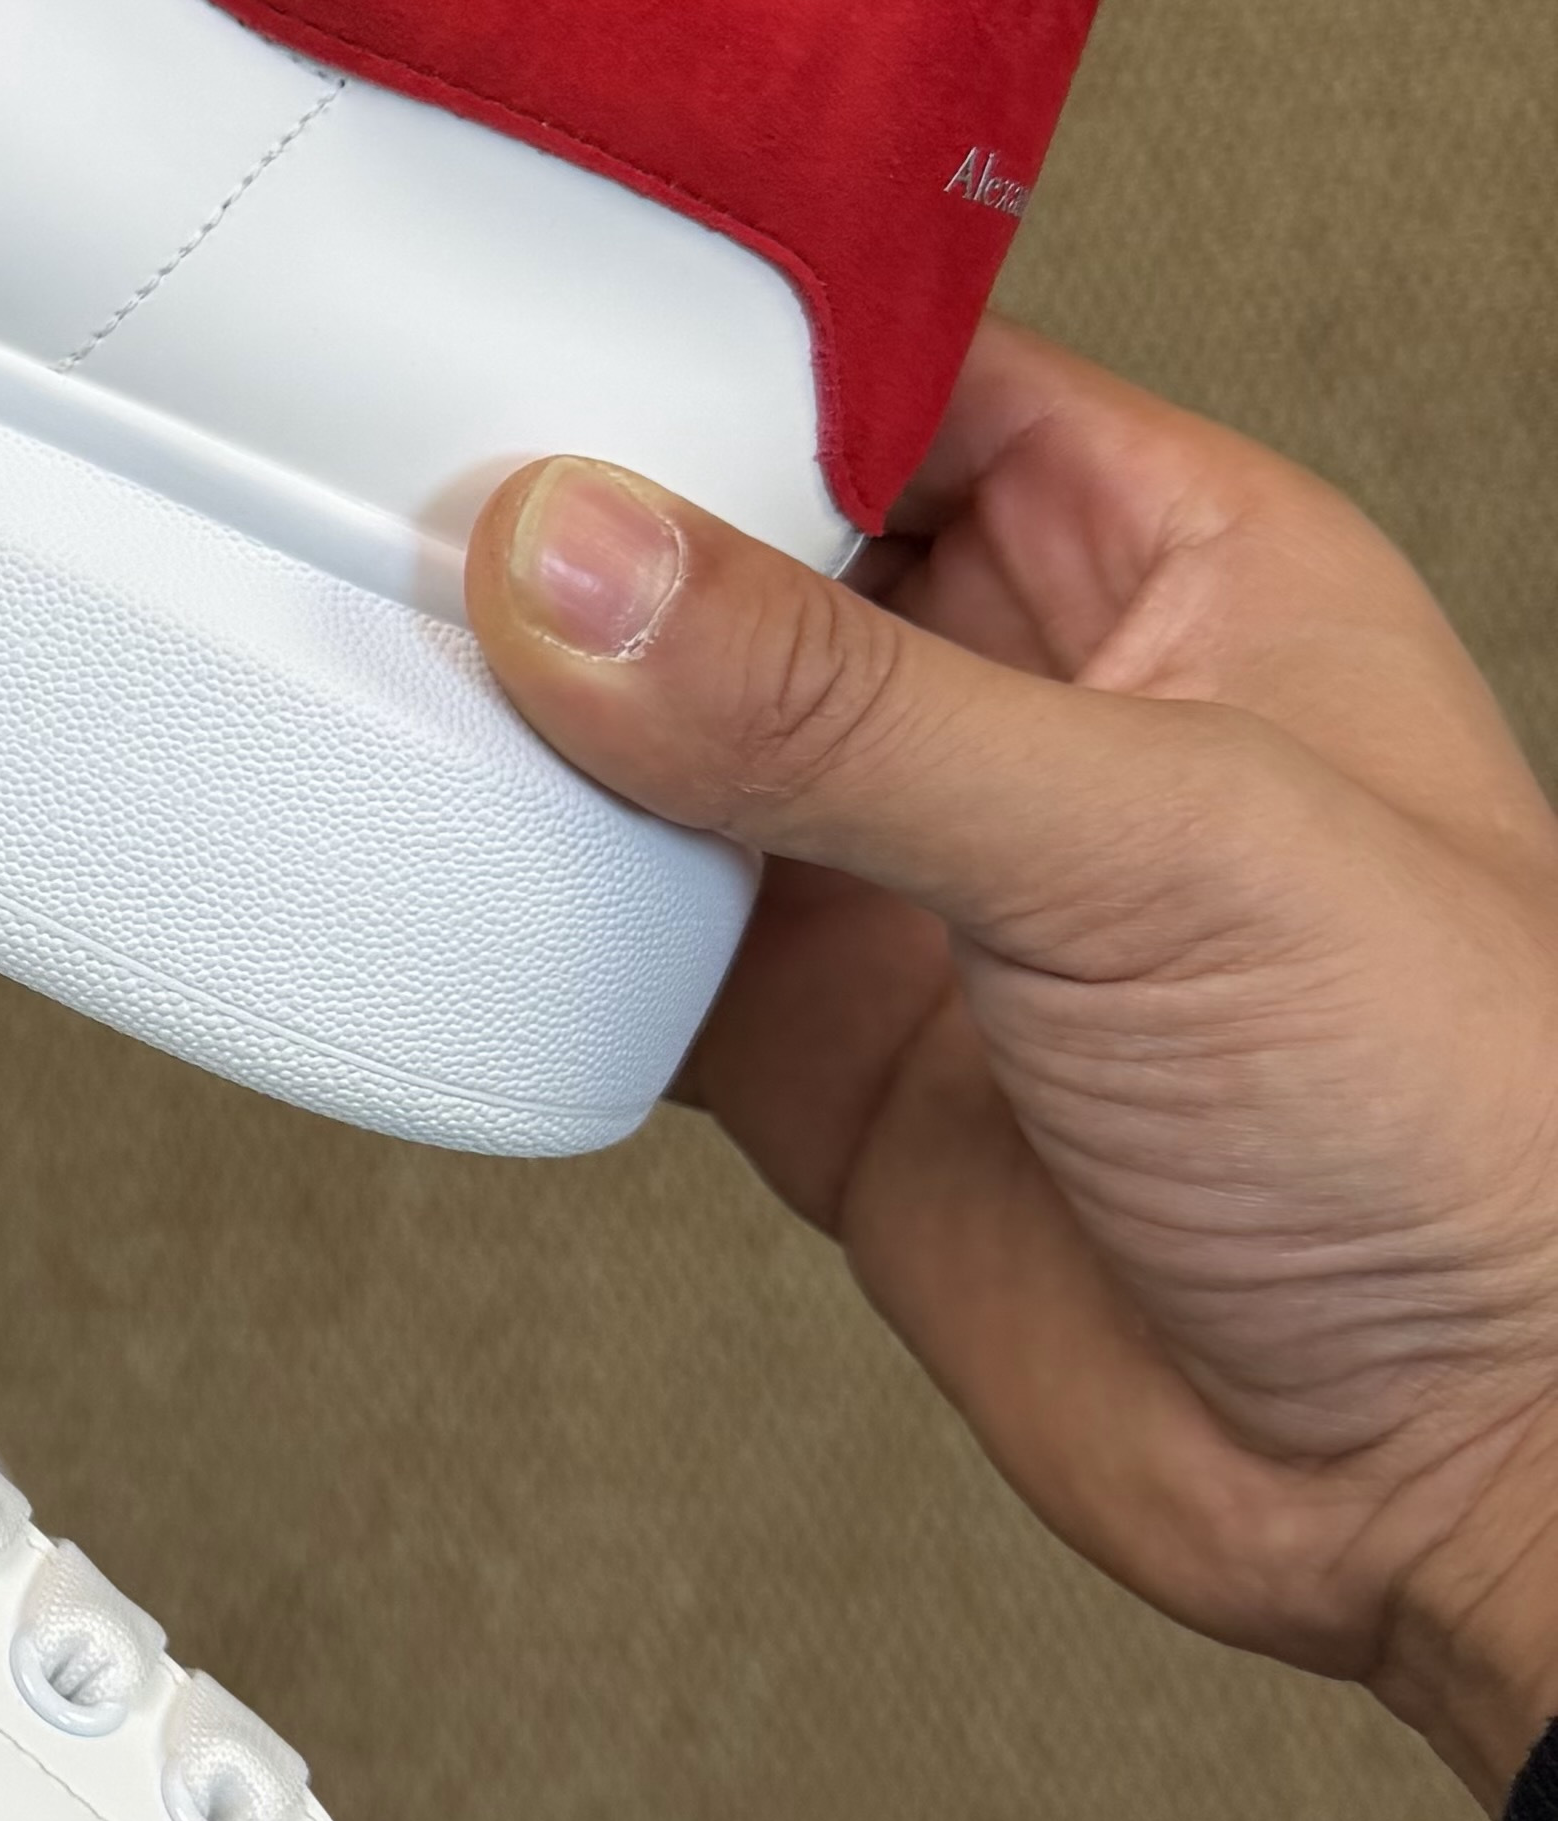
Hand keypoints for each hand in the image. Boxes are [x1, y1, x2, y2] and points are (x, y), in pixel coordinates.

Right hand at [468, 319, 1557, 1811]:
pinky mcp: (811, 1046)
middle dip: (583, 533)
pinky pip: (614, 937)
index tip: (525, 336)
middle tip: (395, 501)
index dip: (721, 349)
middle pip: (744, 551)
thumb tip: (579, 559)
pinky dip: (517, 907)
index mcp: (1171, 565)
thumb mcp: (1152, 846)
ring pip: (654, 742)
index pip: (899, 380)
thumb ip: (840, 706)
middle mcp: (1026, 702)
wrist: (1448, 1484)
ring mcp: (904, 880)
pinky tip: (440, 861)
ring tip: (373, 660)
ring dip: (529, 722)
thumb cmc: (1471, 1128)